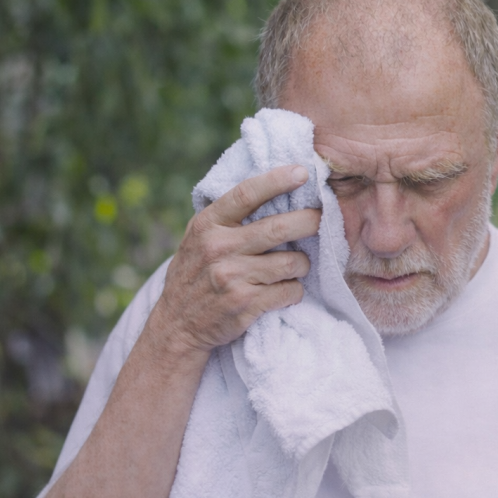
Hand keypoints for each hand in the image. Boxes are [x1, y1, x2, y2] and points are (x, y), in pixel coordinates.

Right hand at [152, 164, 321, 355]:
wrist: (177, 326)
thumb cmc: (195, 275)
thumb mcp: (198, 239)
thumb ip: (227, 219)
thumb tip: (271, 189)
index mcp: (207, 225)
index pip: (246, 194)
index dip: (277, 180)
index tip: (302, 172)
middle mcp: (219, 248)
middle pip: (279, 228)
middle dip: (309, 221)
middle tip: (321, 220)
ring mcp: (232, 277)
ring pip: (291, 262)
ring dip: (302, 264)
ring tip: (296, 266)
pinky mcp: (247, 304)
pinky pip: (290, 291)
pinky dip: (294, 291)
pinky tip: (285, 291)